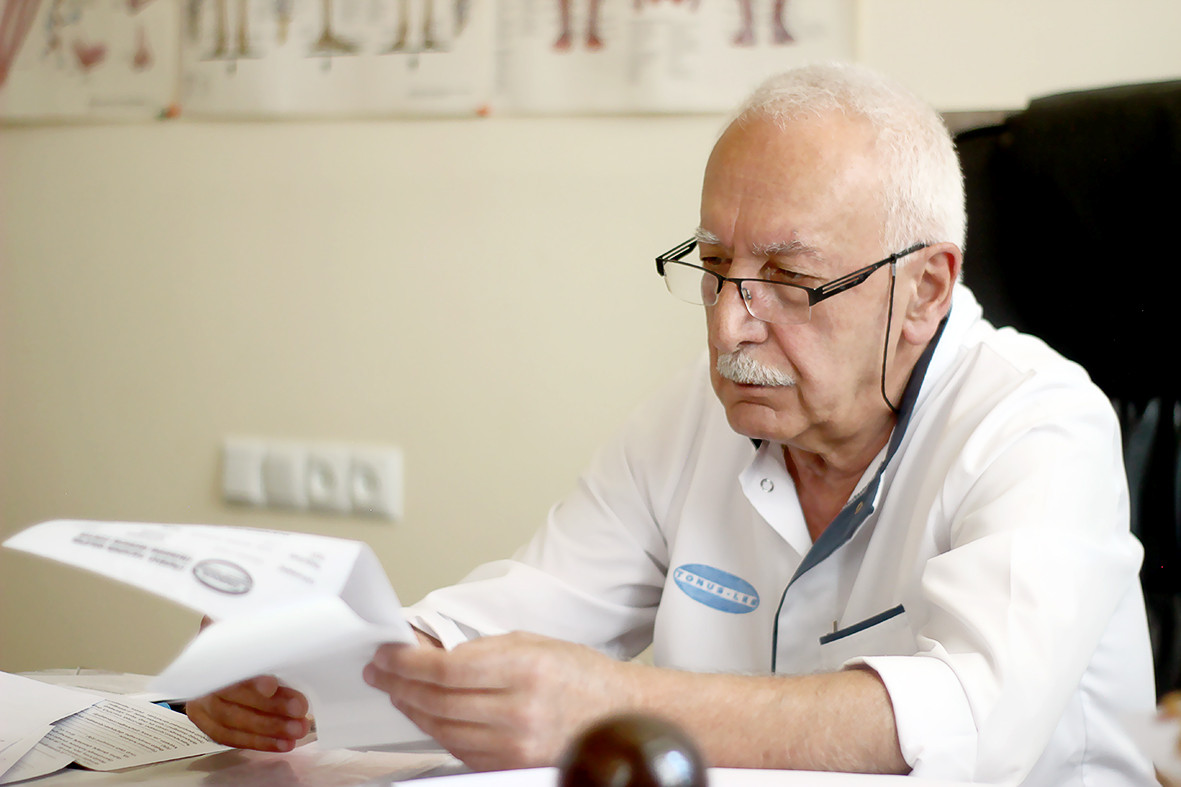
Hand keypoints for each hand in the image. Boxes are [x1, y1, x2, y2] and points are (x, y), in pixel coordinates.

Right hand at [183, 617, 310, 750]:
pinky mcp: (208, 725)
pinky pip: (232, 739)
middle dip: (269, 708)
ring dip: (268, 730)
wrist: (225, 659)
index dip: (248, 680)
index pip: (227, 669)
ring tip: (297, 730)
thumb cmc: (246, 646)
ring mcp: (201, 706)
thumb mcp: (251, 634)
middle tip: (299, 709)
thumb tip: (283, 633)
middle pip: (232, 700)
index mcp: (208, 653)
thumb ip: (260, 636)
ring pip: (232, 723)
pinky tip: (283, 743)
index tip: (272, 685)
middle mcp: (200, 681)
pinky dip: (260, 742)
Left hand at [363, 631, 633, 770]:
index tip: (387, 654)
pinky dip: (438, 731)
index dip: (407, 662)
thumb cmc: (579, 674)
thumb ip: (479, 649)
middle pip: (438, 701)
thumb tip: (427, 650)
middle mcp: (519, 711)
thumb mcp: (531, 643)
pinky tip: (427, 715)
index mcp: (525, 669)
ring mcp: (515, 745)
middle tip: (381, 672)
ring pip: (443, 729)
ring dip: (413, 709)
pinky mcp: (512, 766)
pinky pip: (460, 750)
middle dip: (400, 684)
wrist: (619, 714)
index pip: (446, 669)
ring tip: (398, 692)